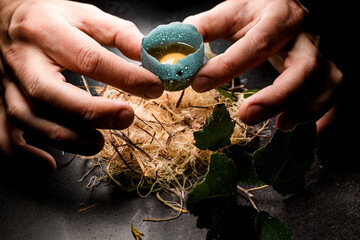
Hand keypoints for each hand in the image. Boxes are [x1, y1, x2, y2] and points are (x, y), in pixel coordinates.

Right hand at [0, 0, 162, 170]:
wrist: (6, 17)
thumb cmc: (51, 18)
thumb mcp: (85, 15)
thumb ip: (118, 33)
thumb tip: (148, 53)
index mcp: (48, 32)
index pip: (88, 58)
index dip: (124, 76)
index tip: (154, 87)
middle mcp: (24, 59)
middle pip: (50, 92)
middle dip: (91, 112)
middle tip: (126, 118)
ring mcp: (8, 83)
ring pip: (29, 118)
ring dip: (66, 137)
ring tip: (98, 143)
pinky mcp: (2, 101)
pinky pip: (4, 134)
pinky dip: (24, 155)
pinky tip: (50, 164)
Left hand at [184, 0, 342, 130]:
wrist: (292, 5)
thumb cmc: (260, 11)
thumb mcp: (232, 12)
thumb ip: (205, 27)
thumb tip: (179, 48)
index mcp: (278, 18)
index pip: (256, 44)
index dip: (227, 66)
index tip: (199, 83)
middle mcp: (306, 38)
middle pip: (303, 70)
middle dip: (276, 97)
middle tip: (245, 116)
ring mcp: (322, 55)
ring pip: (327, 85)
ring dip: (306, 110)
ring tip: (281, 127)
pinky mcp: (328, 70)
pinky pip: (336, 97)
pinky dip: (325, 119)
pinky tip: (307, 133)